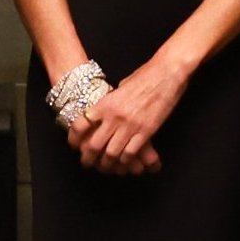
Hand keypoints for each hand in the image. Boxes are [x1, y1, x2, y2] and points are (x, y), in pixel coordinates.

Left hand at [67, 53, 186, 174]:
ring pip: (112, 153)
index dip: (74, 139)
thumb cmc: (144, 76)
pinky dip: (125, 160)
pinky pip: (130, 152)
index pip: (80, 125)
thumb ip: (111, 103)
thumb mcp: (119, 88)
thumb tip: (106, 112)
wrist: (165, 74)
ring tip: (106, 166)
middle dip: (89, 158)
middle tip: (88, 163)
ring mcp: (130, 125)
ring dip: (107, 163)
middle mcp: (114, 116)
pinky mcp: (146, 131)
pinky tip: (124, 161)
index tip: (75, 146)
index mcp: (105, 103)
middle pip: (94, 145)